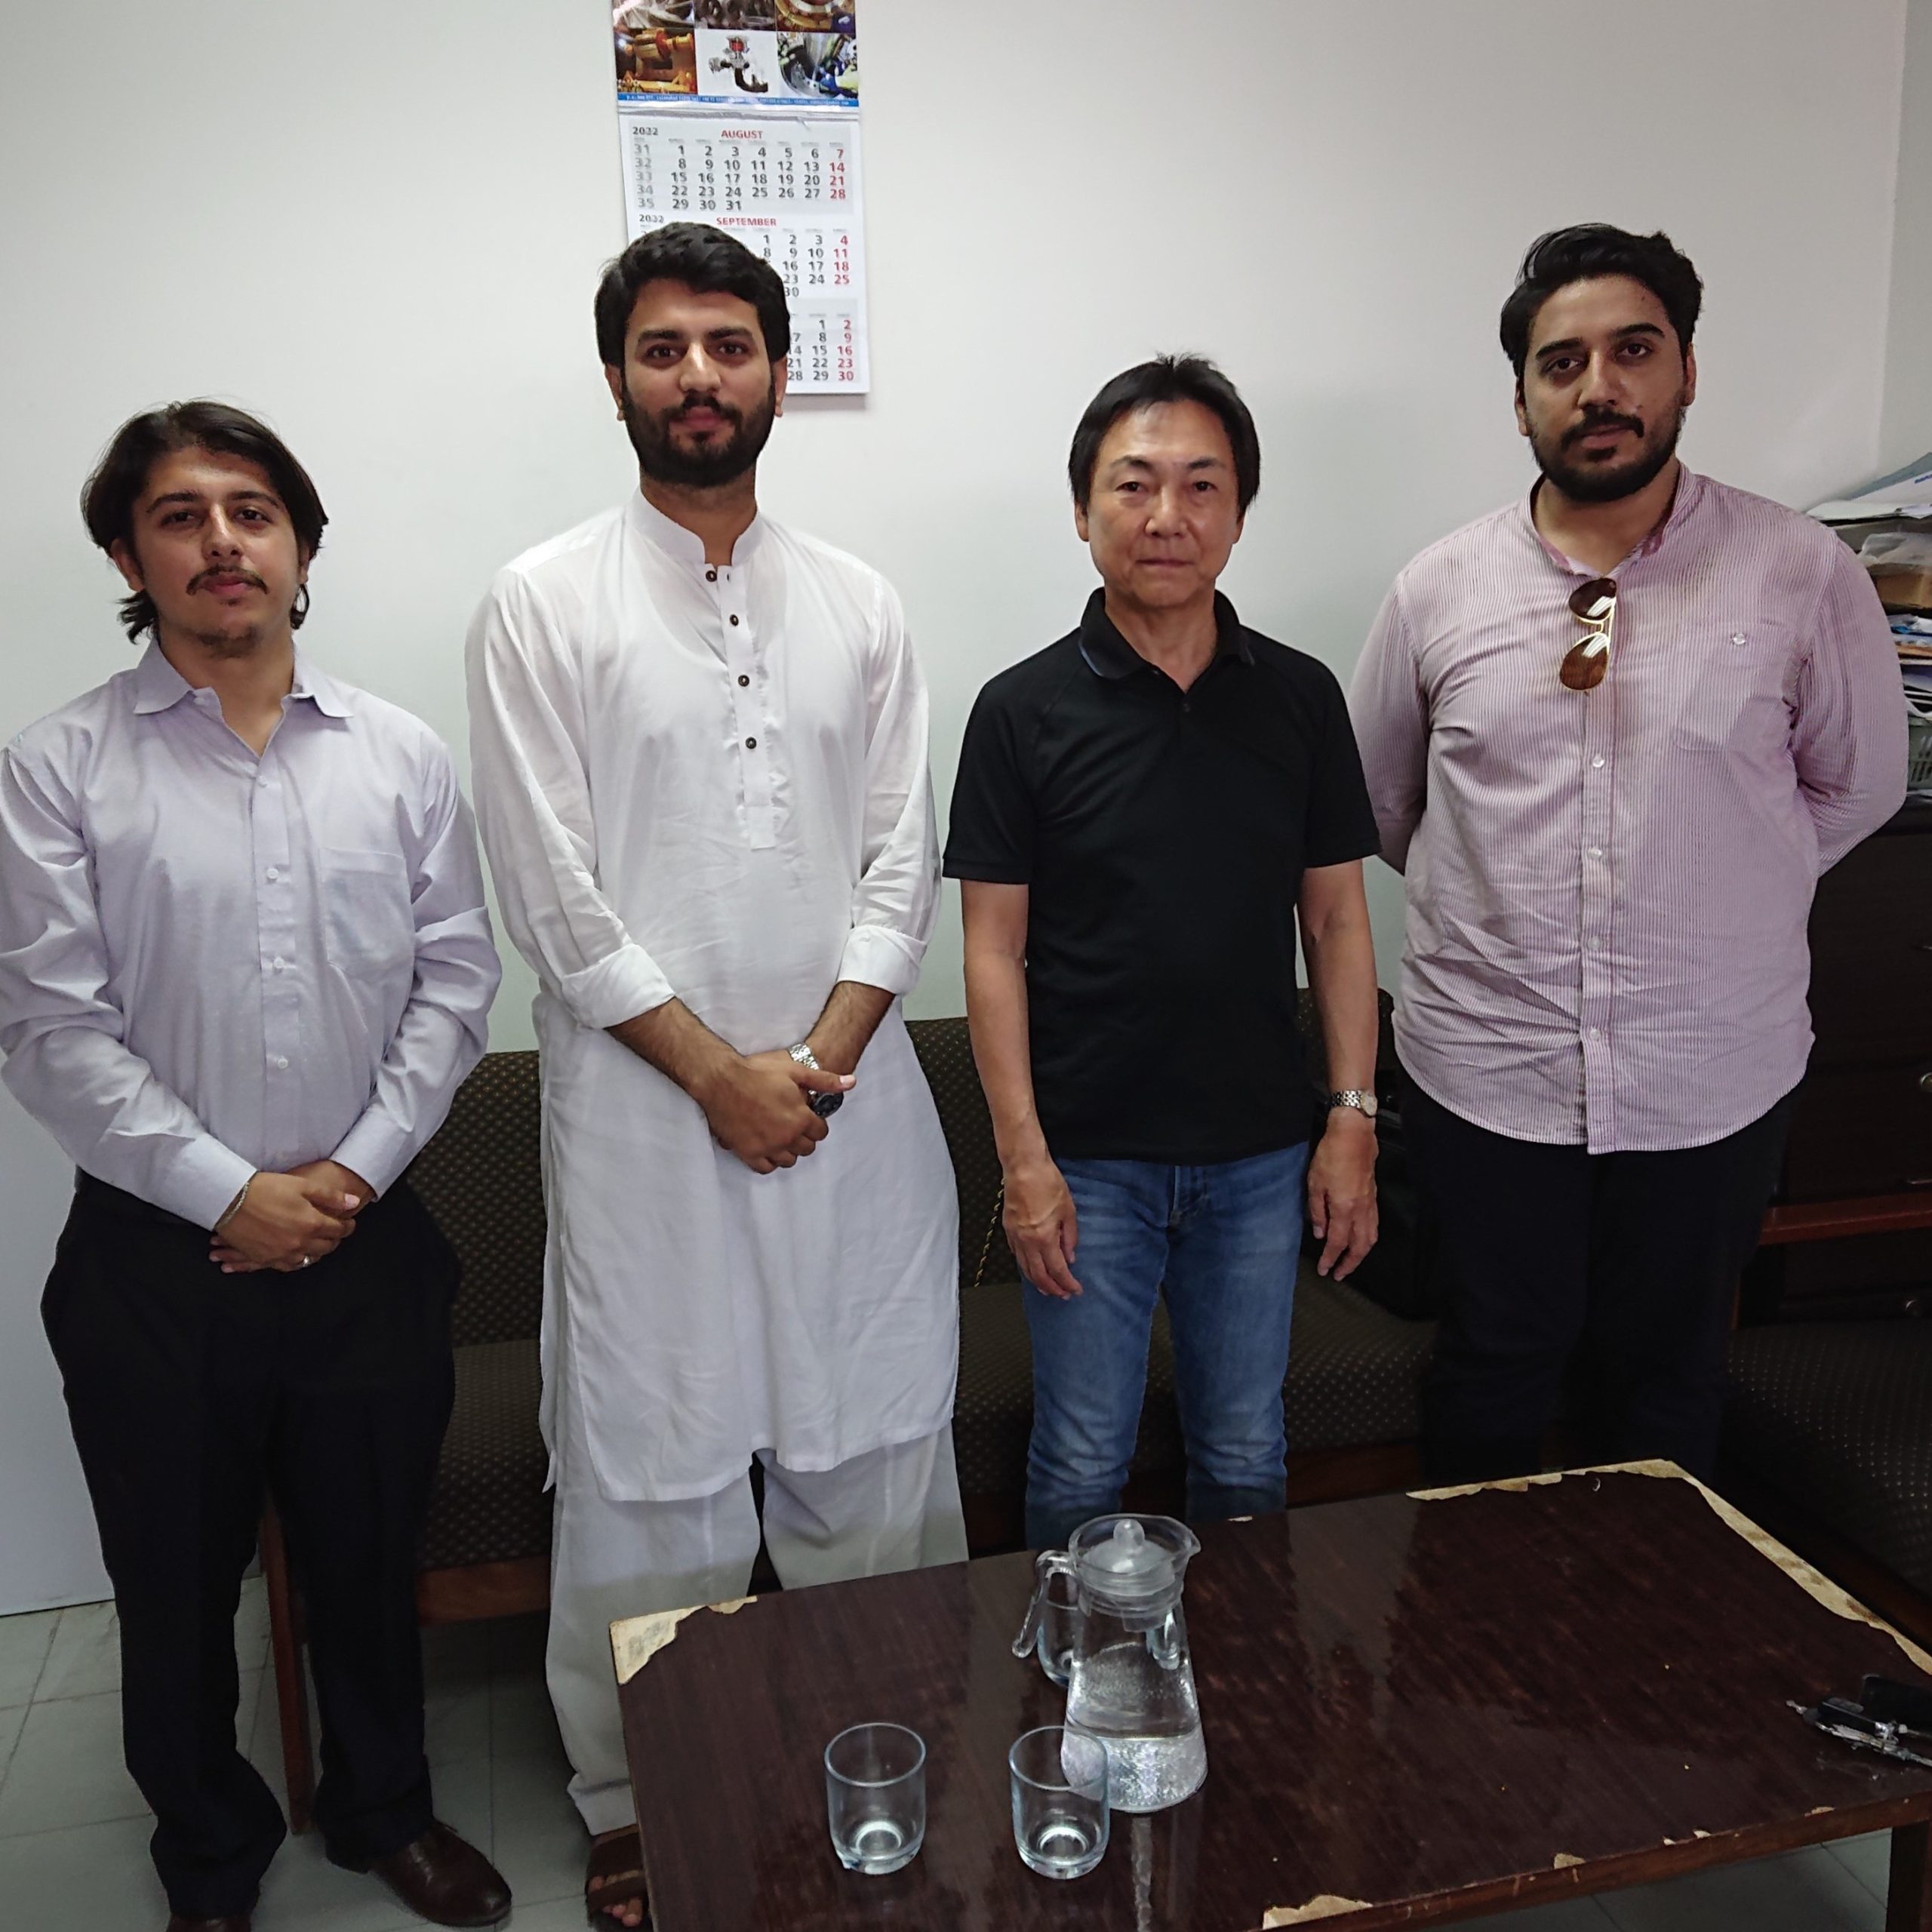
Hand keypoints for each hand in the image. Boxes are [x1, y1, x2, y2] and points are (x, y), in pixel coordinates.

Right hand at [209, 1169, 365, 1273]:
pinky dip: (297, 1262)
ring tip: (319, 1244)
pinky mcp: (264, 1258)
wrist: (229, 1199)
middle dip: (335, 1240)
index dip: (347, 1226)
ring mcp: (281, 1254)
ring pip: (308, 1259)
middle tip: (336, 1233)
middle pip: (326, 1247)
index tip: (349, 1222)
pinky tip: (299, 1256)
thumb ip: (331, 1197)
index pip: (338, 1230)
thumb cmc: (266, 1188)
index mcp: (311, 1224)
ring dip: (317, 1252)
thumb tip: (353, 1203)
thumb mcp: (302, 1185)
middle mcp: (299, 1243)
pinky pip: (287, 1267)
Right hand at [697, 1050, 853, 1173]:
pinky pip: (766, 1168)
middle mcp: (787, 1137)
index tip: (806, 1117)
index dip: (815, 1124)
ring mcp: (767, 1147)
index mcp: (801, 1119)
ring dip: (789, 1150)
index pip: (820, 1132)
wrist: (722, 1080)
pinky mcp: (748, 1152)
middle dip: (804, 1137)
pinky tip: (768, 1148)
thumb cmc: (758, 1073)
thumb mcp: (795, 1070)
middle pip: (807, 1148)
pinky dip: (770, 1161)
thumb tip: (851, 1082)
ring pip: (789, 1161)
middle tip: (793, 1125)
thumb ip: (825, 1080)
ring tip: (781, 1136)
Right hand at [1004, 1151, 1080, 1298]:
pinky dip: (1025, 1266)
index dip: (1067, 1284)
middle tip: (1062, 1295)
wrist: (1023, 1166)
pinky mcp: (1008, 1228)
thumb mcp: (1068, 1210)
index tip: (1075, 1290)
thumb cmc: (1046, 1182)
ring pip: (1025, 1268)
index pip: (1058, 1270)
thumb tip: (1070, 1256)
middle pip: (1038, 1275)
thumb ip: (1070, 1237)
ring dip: (1037, 1281)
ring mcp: (1015, 1236)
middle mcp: (1027, 1241)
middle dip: (1052, 1288)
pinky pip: (1016, 1255)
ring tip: (1047, 1288)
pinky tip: (1031, 1267)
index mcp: (1044, 1238)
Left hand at [1308, 1109, 1377, 1279]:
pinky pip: (1374, 1226)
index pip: (1337, 1243)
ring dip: (1361, 1255)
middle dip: (1349, 1264)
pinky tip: (1362, 1240)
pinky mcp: (1373, 1197)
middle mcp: (1360, 1210)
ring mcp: (1370, 1204)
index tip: (1324, 1270)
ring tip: (1351, 1263)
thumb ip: (1317, 1212)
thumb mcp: (1314, 1184)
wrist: (1353, 1135)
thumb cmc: (1331, 1155)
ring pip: (1370, 1238)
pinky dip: (1368, 1239)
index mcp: (1344, 1209)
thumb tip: (1320, 1233)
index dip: (1330, 1259)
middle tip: (1339, 1275)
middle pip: (1359, 1247)